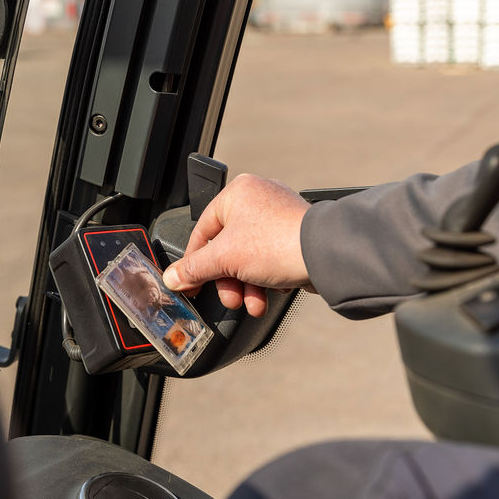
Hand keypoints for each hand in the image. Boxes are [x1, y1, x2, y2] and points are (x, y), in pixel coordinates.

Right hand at [162, 174, 311, 316]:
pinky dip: (266, 280)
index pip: (203, 230)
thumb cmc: (278, 243)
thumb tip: (173, 277)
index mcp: (237, 193)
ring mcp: (278, 217)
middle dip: (229, 281)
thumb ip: (194, 268)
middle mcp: (258, 200)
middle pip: (227, 248)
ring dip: (247, 286)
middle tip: (230, 298)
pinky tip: (269, 295)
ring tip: (254, 304)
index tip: (188, 283)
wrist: (326, 256)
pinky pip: (269, 260)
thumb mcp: (224, 259)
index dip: (194, 262)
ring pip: (249, 258)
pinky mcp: (294, 236)